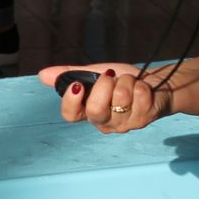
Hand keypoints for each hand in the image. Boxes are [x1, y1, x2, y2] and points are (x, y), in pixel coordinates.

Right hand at [38, 64, 172, 132]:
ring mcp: (124, 124)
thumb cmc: (122, 82)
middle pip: (96, 110)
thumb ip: (71, 75)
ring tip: (130, 83)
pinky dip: (141, 84)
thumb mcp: (95, 74)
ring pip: (120, 98)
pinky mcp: (143, 119)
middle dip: (104, 86)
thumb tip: (42, 75)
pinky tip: (142, 89)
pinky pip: (138, 95)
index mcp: (88, 113)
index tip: (77, 86)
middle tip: (111, 77)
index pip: (70, 116)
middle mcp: (104, 123)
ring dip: (126, 81)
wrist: (156, 85)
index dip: (70, 102)